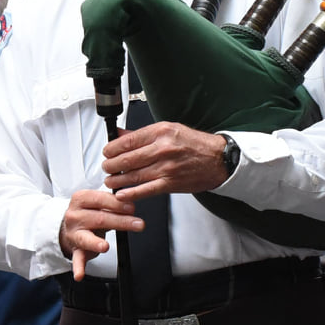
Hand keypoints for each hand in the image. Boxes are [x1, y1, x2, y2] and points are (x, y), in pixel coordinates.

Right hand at [59, 188, 143, 279]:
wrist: (71, 226)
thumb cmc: (89, 213)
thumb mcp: (99, 203)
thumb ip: (113, 203)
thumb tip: (131, 203)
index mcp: (81, 199)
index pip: (100, 199)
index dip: (117, 204)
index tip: (132, 207)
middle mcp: (74, 216)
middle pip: (99, 218)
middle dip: (120, 221)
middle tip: (138, 224)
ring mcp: (74, 234)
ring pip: (86, 238)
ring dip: (96, 243)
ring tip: (105, 246)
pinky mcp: (75, 250)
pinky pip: (77, 259)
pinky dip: (78, 268)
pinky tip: (80, 275)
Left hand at [102, 122, 229, 199]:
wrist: (218, 159)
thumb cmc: (195, 144)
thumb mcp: (169, 130)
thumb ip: (143, 134)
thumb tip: (120, 135)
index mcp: (161, 132)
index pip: (128, 141)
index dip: (112, 148)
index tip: (107, 152)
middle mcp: (163, 149)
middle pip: (127, 159)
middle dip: (111, 165)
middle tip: (107, 167)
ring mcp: (167, 167)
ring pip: (134, 176)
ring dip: (117, 180)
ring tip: (110, 180)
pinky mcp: (171, 183)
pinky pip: (146, 190)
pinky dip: (131, 193)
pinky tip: (122, 194)